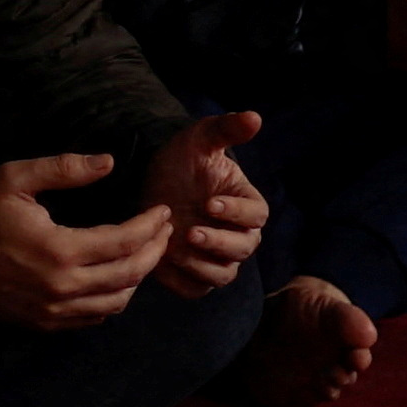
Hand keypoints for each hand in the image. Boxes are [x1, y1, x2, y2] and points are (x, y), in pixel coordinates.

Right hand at [0, 150, 172, 329]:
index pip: (126, 241)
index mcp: (61, 251)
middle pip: (132, 275)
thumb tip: (109, 162)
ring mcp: (54, 311)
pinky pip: (94, 318)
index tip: (161, 211)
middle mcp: (63, 288)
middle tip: (163, 232)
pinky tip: (115, 279)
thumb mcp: (14, 178)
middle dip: (155, 252)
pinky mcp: (43, 323)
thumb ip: (64, 169)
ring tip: (144, 253)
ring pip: (117, 302)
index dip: (151, 225)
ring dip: (137, 278)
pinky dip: (113, 299)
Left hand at [147, 109, 267, 297]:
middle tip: (190, 232)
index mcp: (246, 205)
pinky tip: (162, 261)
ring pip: (222, 275)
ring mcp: (216, 258)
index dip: (236, 213)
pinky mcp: (193, 275)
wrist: (149, 183)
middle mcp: (237, 235)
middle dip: (218, 243)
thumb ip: (226, 130)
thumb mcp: (199, 140)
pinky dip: (182, 280)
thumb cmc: (180, 160)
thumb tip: (255, 117)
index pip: (256, 216)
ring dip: (201, 265)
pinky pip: (195, 289)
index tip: (210, 203)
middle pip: (243, 250)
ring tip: (175, 246)